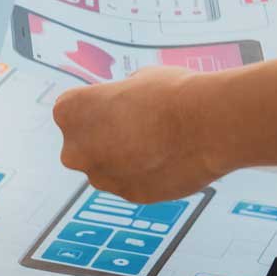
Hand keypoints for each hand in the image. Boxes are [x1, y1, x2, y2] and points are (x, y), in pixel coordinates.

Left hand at [53, 67, 225, 202]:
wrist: (207, 125)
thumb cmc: (171, 93)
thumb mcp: (137, 79)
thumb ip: (120, 97)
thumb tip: (125, 103)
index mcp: (69, 112)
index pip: (72, 110)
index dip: (98, 106)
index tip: (119, 104)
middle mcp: (75, 150)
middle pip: (83, 145)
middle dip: (104, 137)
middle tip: (138, 125)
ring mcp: (101, 177)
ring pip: (106, 167)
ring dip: (124, 158)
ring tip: (159, 143)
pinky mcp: (128, 196)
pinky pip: (131, 182)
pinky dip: (145, 174)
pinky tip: (169, 159)